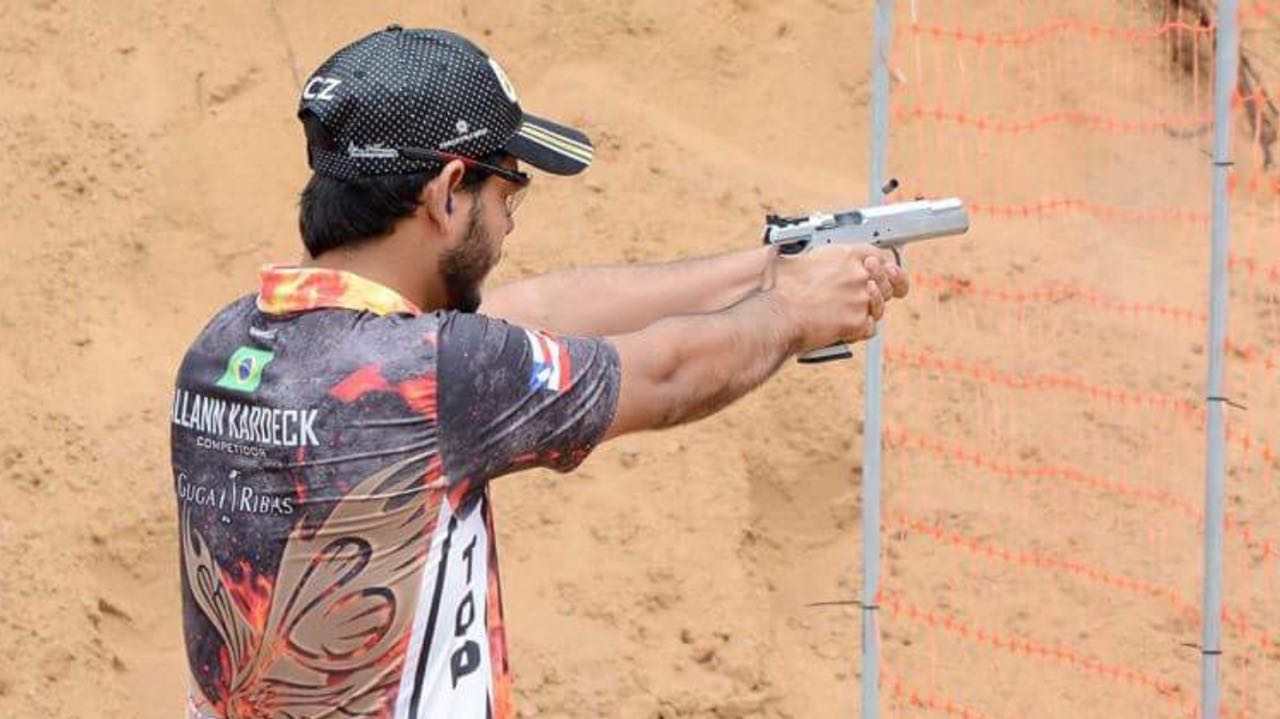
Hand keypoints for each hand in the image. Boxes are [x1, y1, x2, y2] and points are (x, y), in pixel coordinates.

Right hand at [765, 245, 907, 351]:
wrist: (779, 315)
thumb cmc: (782, 289)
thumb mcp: (797, 258)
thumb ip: (814, 255)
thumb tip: (800, 252)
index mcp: (848, 254)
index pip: (880, 256)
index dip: (883, 266)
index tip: (883, 271)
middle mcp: (860, 275)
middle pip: (886, 282)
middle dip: (880, 290)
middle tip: (868, 295)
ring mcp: (861, 299)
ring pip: (879, 306)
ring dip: (868, 311)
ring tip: (850, 313)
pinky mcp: (858, 322)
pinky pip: (869, 328)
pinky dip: (859, 331)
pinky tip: (845, 327)